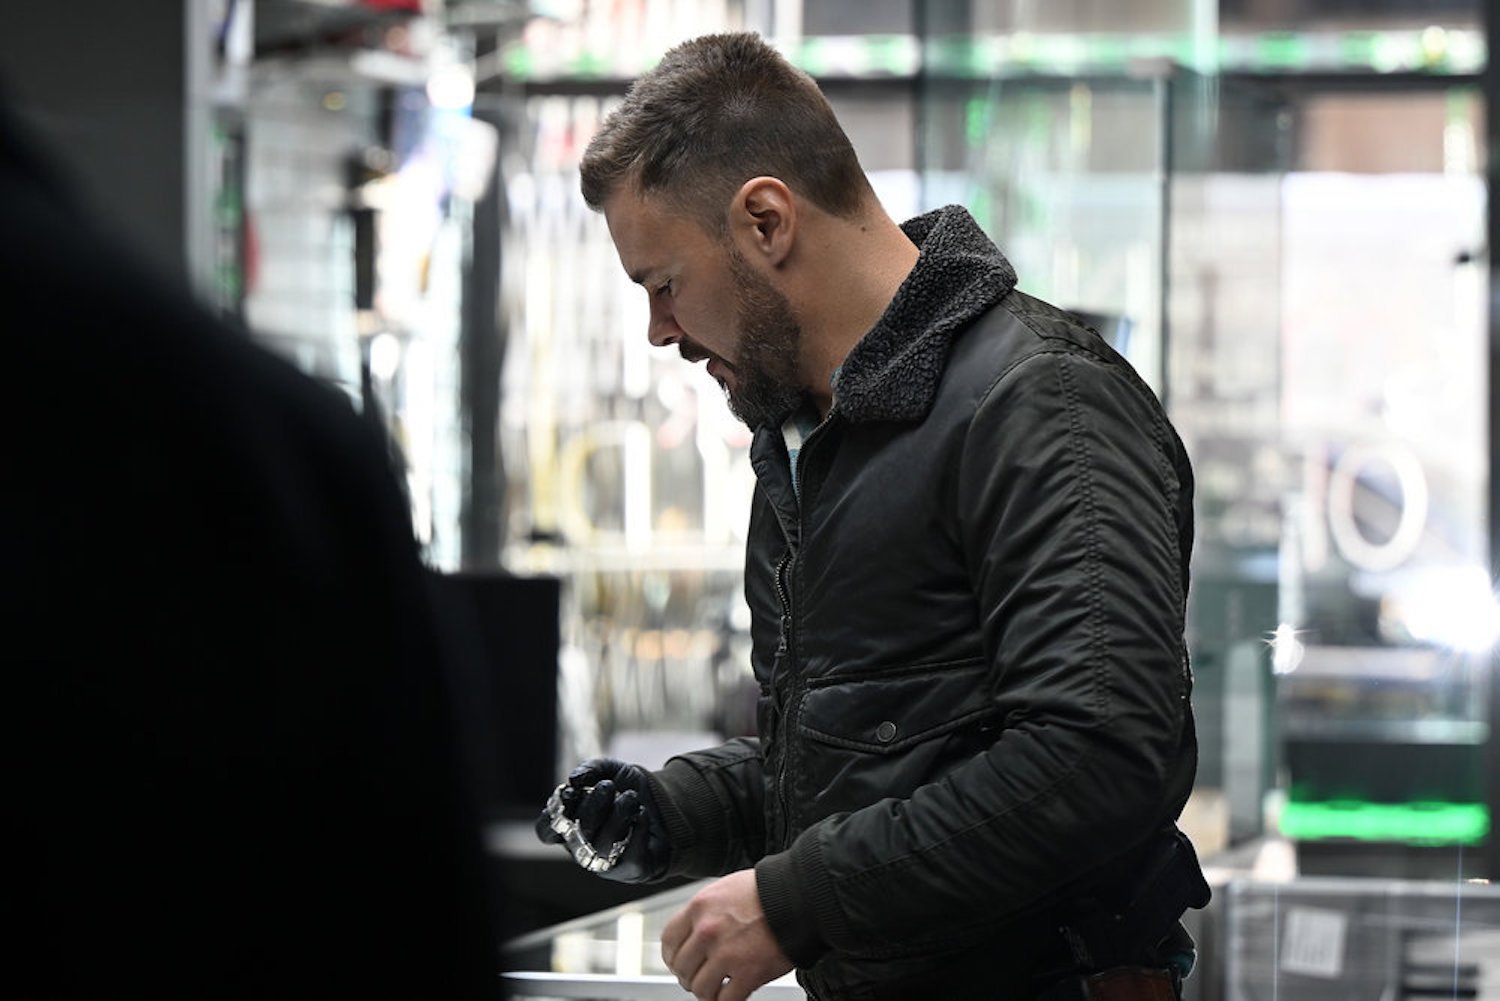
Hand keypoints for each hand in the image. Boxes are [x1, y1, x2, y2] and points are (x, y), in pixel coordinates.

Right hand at [533, 757, 669, 882]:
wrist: (668, 808)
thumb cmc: (629, 790)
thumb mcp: (612, 771)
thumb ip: (591, 768)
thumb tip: (574, 779)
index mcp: (570, 826)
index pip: (547, 831)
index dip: (552, 816)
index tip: (570, 793)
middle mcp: (584, 848)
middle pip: (577, 834)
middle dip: (592, 806)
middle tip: (608, 786)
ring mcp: (606, 862)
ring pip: (602, 846)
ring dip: (616, 817)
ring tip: (631, 797)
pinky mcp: (631, 870)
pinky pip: (629, 856)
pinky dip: (636, 831)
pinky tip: (642, 815)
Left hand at [661, 870, 792, 1000]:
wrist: (799, 896)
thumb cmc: (768, 890)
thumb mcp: (726, 889)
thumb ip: (707, 911)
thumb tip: (695, 930)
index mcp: (699, 907)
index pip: (669, 940)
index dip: (672, 956)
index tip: (679, 962)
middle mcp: (707, 931)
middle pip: (682, 968)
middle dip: (690, 976)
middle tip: (701, 977)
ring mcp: (726, 954)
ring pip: (700, 988)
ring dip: (707, 992)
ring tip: (717, 989)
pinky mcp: (748, 973)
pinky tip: (731, 996)